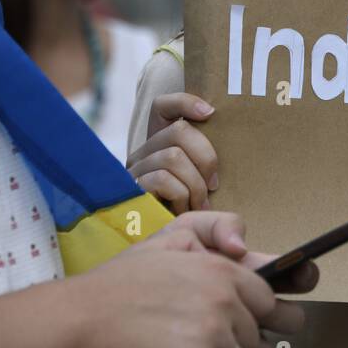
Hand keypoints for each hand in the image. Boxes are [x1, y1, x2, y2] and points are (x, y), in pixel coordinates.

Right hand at [72, 212, 309, 347]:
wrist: (83, 317)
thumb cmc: (123, 280)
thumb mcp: (171, 237)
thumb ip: (215, 230)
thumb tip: (243, 248)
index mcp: (222, 269)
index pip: (268, 300)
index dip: (257, 317)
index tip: (242, 325)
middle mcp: (225, 298)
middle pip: (257, 339)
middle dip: (236, 346)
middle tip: (203, 343)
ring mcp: (213, 332)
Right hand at [127, 93, 219, 213]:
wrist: (162, 246)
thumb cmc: (192, 213)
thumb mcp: (204, 183)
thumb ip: (210, 161)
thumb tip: (217, 123)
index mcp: (161, 143)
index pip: (163, 105)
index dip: (186, 101)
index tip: (210, 113)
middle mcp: (144, 152)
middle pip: (179, 130)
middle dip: (206, 158)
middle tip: (213, 186)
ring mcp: (134, 170)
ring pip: (173, 156)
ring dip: (195, 184)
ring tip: (199, 205)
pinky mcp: (130, 190)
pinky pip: (162, 180)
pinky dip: (181, 196)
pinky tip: (182, 211)